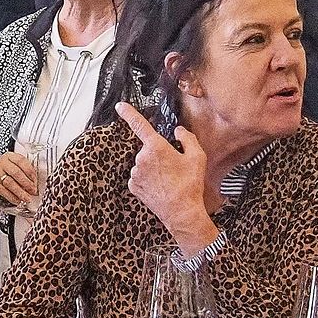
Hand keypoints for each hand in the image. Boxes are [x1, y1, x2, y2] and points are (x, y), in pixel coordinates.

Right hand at [0, 151, 39, 207]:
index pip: (21, 161)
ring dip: (20, 192)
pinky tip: (18, 200)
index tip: (35, 181)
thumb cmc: (6, 171)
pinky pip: (3, 191)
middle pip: (16, 173)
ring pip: (10, 183)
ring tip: (27, 198)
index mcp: (10, 156)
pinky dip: (12, 197)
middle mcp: (1, 163)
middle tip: (33, 190)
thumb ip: (25, 172)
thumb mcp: (15, 166)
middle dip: (27, 183)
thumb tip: (35, 184)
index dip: (30, 172)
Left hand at [115, 101, 216, 253]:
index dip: (128, 113)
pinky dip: (148, 178)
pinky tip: (160, 186)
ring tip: (169, 179)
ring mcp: (135, 173)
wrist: (181, 212)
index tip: (120, 106)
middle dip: (158, 153)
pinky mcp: (133, 186)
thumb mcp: (197, 157)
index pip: (139, 125)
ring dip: (153, 167)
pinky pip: (139, 176)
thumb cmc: (190, 185)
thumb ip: (187, 138)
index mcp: (156, 147)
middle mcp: (141, 158)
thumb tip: (178, 131)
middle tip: (174, 167)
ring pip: (143, 163)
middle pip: (148, 149)